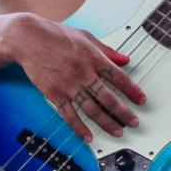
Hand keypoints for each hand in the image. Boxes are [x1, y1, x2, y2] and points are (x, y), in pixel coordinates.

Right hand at [9, 14, 145, 141]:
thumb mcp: (86, 36)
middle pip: (109, 97)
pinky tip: (88, 136)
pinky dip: (79, 128)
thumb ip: (107, 50)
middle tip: (134, 122)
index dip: (133, 90)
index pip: (119, 77)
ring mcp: (69, 85)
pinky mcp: (55, 94)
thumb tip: (125, 59)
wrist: (28, 38)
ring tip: (117, 131)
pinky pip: (70, 115)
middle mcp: (84, 73)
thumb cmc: (56, 34)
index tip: (141, 100)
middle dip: (124, 112)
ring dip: (107, 123)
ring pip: (92, 109)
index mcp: (94, 57)